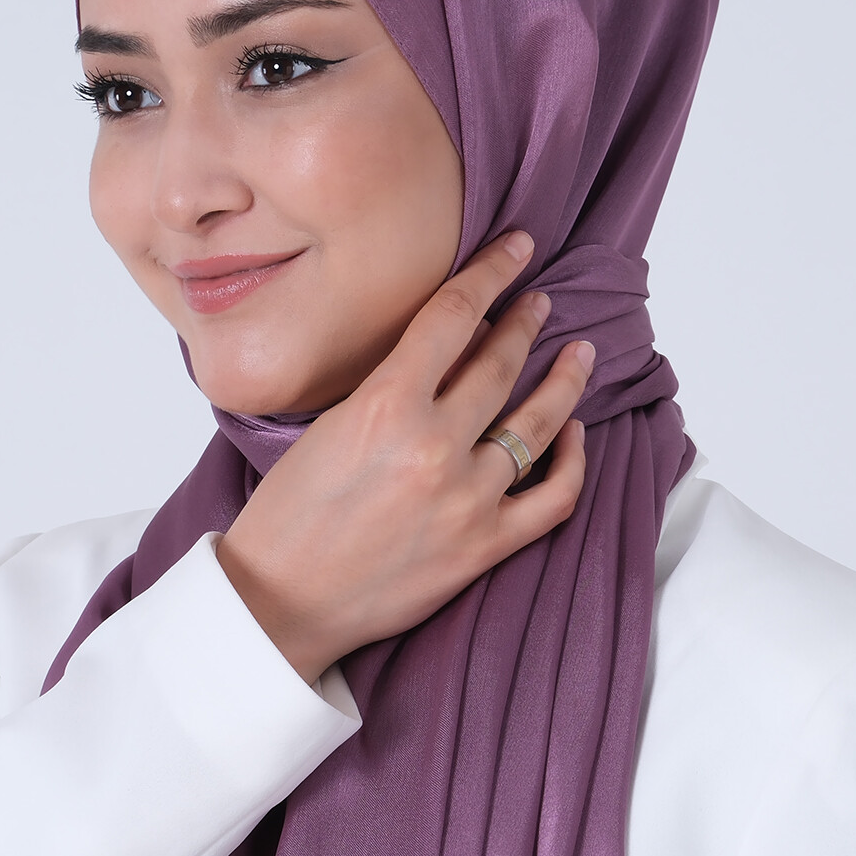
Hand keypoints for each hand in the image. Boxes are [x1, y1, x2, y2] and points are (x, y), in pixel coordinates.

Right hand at [217, 231, 591, 680]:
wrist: (277, 604)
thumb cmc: (285, 519)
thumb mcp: (323, 428)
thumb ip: (384, 390)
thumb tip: (436, 354)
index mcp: (384, 407)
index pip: (454, 317)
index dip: (490, 274)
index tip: (514, 250)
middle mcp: (433, 447)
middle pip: (500, 362)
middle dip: (525, 321)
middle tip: (538, 301)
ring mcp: (466, 499)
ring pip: (538, 422)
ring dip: (564, 379)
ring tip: (578, 353)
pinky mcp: (483, 547)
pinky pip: (554, 497)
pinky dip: (573, 461)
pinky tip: (575, 435)